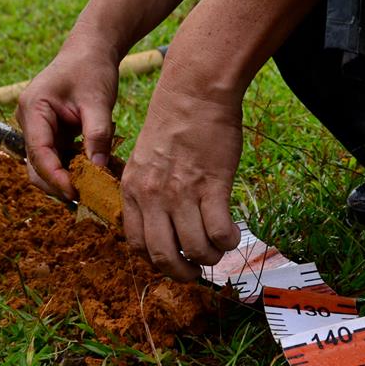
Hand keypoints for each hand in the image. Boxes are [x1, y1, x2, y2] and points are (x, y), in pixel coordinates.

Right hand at [16, 42, 119, 200]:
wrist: (91, 51)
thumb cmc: (92, 69)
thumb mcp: (98, 101)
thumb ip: (97, 135)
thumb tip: (98, 170)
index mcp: (33, 108)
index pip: (39, 152)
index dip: (55, 176)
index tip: (76, 192)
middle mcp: (29, 121)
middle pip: (36, 165)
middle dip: (59, 183)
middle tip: (88, 197)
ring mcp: (38, 128)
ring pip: (47, 165)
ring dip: (69, 177)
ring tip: (97, 186)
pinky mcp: (51, 133)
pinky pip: (59, 158)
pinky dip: (76, 167)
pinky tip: (98, 172)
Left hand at [121, 73, 242, 281]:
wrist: (194, 92)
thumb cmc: (173, 122)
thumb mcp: (144, 159)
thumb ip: (147, 191)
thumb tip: (162, 224)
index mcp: (132, 190)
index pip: (137, 245)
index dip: (157, 260)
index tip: (173, 259)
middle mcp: (153, 196)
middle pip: (163, 257)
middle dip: (183, 273)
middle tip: (198, 270)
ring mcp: (181, 192)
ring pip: (196, 249)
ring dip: (211, 256)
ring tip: (219, 246)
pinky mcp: (212, 185)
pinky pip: (219, 232)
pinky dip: (228, 240)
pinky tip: (232, 232)